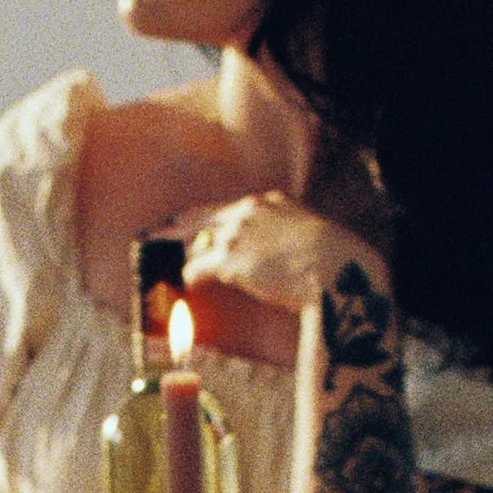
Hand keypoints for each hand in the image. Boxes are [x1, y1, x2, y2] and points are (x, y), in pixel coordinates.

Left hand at [181, 199, 385, 367]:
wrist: (337, 272)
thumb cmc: (336, 263)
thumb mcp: (313, 237)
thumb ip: (291, 237)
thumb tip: (286, 257)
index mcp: (270, 202)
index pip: (226, 209)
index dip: (203, 221)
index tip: (186, 227)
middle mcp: (249, 211)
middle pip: (200, 220)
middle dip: (176, 232)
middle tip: (155, 240)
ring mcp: (237, 233)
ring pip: (195, 246)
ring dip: (183, 262)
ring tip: (170, 275)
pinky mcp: (228, 259)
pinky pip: (195, 269)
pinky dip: (187, 280)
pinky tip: (184, 289)